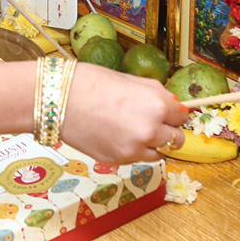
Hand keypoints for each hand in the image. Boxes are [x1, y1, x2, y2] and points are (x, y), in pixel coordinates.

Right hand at [60, 66, 189, 163]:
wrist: (57, 100)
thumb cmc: (90, 82)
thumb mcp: (130, 80)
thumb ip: (156, 93)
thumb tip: (173, 104)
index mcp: (156, 105)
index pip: (181, 116)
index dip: (173, 113)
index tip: (167, 111)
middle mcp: (149, 130)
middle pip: (177, 140)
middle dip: (168, 131)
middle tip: (151, 122)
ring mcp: (134, 149)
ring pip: (159, 153)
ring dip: (152, 144)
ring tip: (131, 129)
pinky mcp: (118, 160)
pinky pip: (137, 158)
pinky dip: (133, 149)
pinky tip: (115, 134)